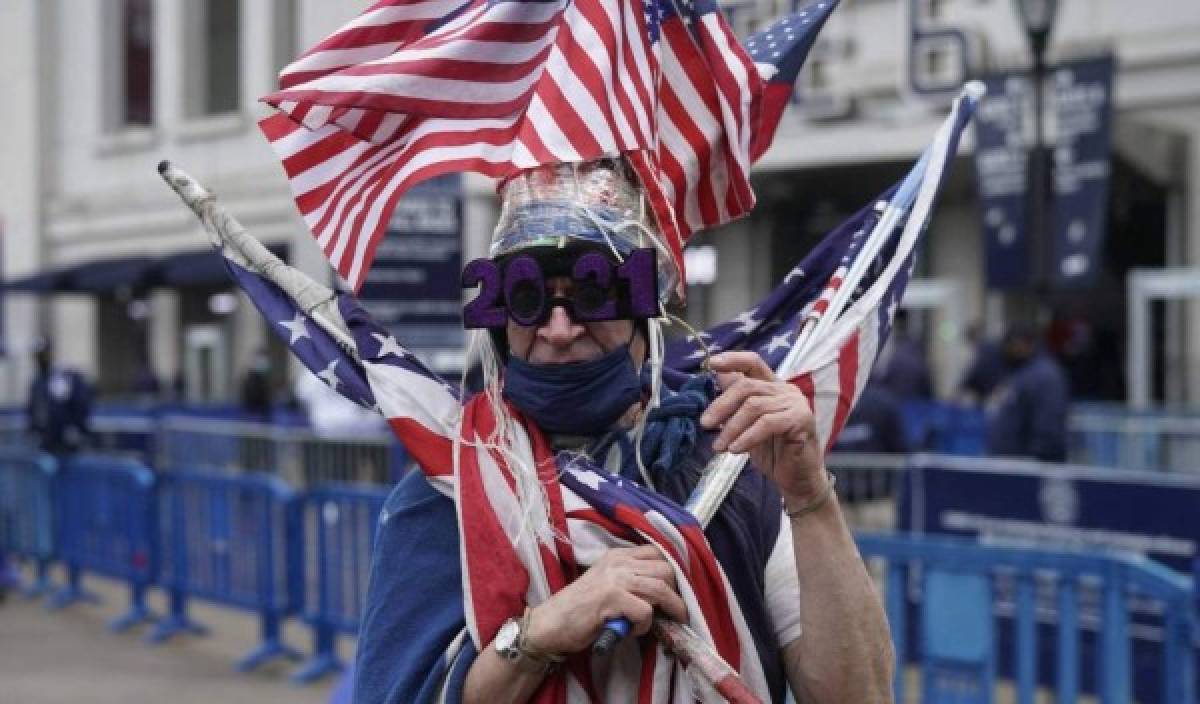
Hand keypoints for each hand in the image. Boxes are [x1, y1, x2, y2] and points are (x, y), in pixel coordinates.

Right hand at [525, 545, 687, 655]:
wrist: (550, 624)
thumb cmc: (579, 610)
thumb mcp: (607, 584)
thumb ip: (631, 581)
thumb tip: (664, 593)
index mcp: (617, 555)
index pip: (658, 553)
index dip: (674, 574)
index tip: (679, 591)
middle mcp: (618, 562)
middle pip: (665, 570)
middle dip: (675, 593)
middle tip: (674, 611)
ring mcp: (615, 578)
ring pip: (660, 588)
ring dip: (669, 609)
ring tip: (664, 623)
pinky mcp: (611, 598)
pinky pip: (645, 611)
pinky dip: (644, 625)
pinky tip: (629, 630)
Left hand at [699, 351, 826, 504]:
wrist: (798, 479)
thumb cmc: (773, 452)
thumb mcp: (746, 426)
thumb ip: (735, 403)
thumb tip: (716, 378)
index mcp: (773, 386)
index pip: (753, 362)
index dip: (732, 360)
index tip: (711, 363)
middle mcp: (785, 390)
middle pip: (747, 386)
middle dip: (721, 405)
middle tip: (704, 424)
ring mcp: (795, 403)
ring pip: (754, 406)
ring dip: (731, 427)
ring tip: (719, 446)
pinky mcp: (802, 419)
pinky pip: (767, 423)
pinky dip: (747, 437)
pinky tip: (736, 450)